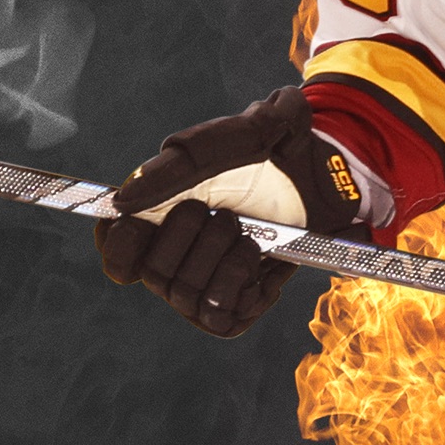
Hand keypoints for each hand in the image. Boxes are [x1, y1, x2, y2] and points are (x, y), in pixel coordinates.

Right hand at [93, 87, 363, 336]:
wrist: (330, 177)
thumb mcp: (251, 129)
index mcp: (161, 212)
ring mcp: (203, 284)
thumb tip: (125, 198)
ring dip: (223, 255)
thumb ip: (186, 157)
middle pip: (152, 270)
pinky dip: (243, 283)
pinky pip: (220, 315)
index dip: (118, 245)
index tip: (134, 223)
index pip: (114, 246)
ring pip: (184, 292)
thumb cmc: (281, 149)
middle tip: (223, 211)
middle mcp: (176, 254)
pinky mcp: (232, 309)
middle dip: (187, 234)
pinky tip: (262, 262)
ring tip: (250, 232)